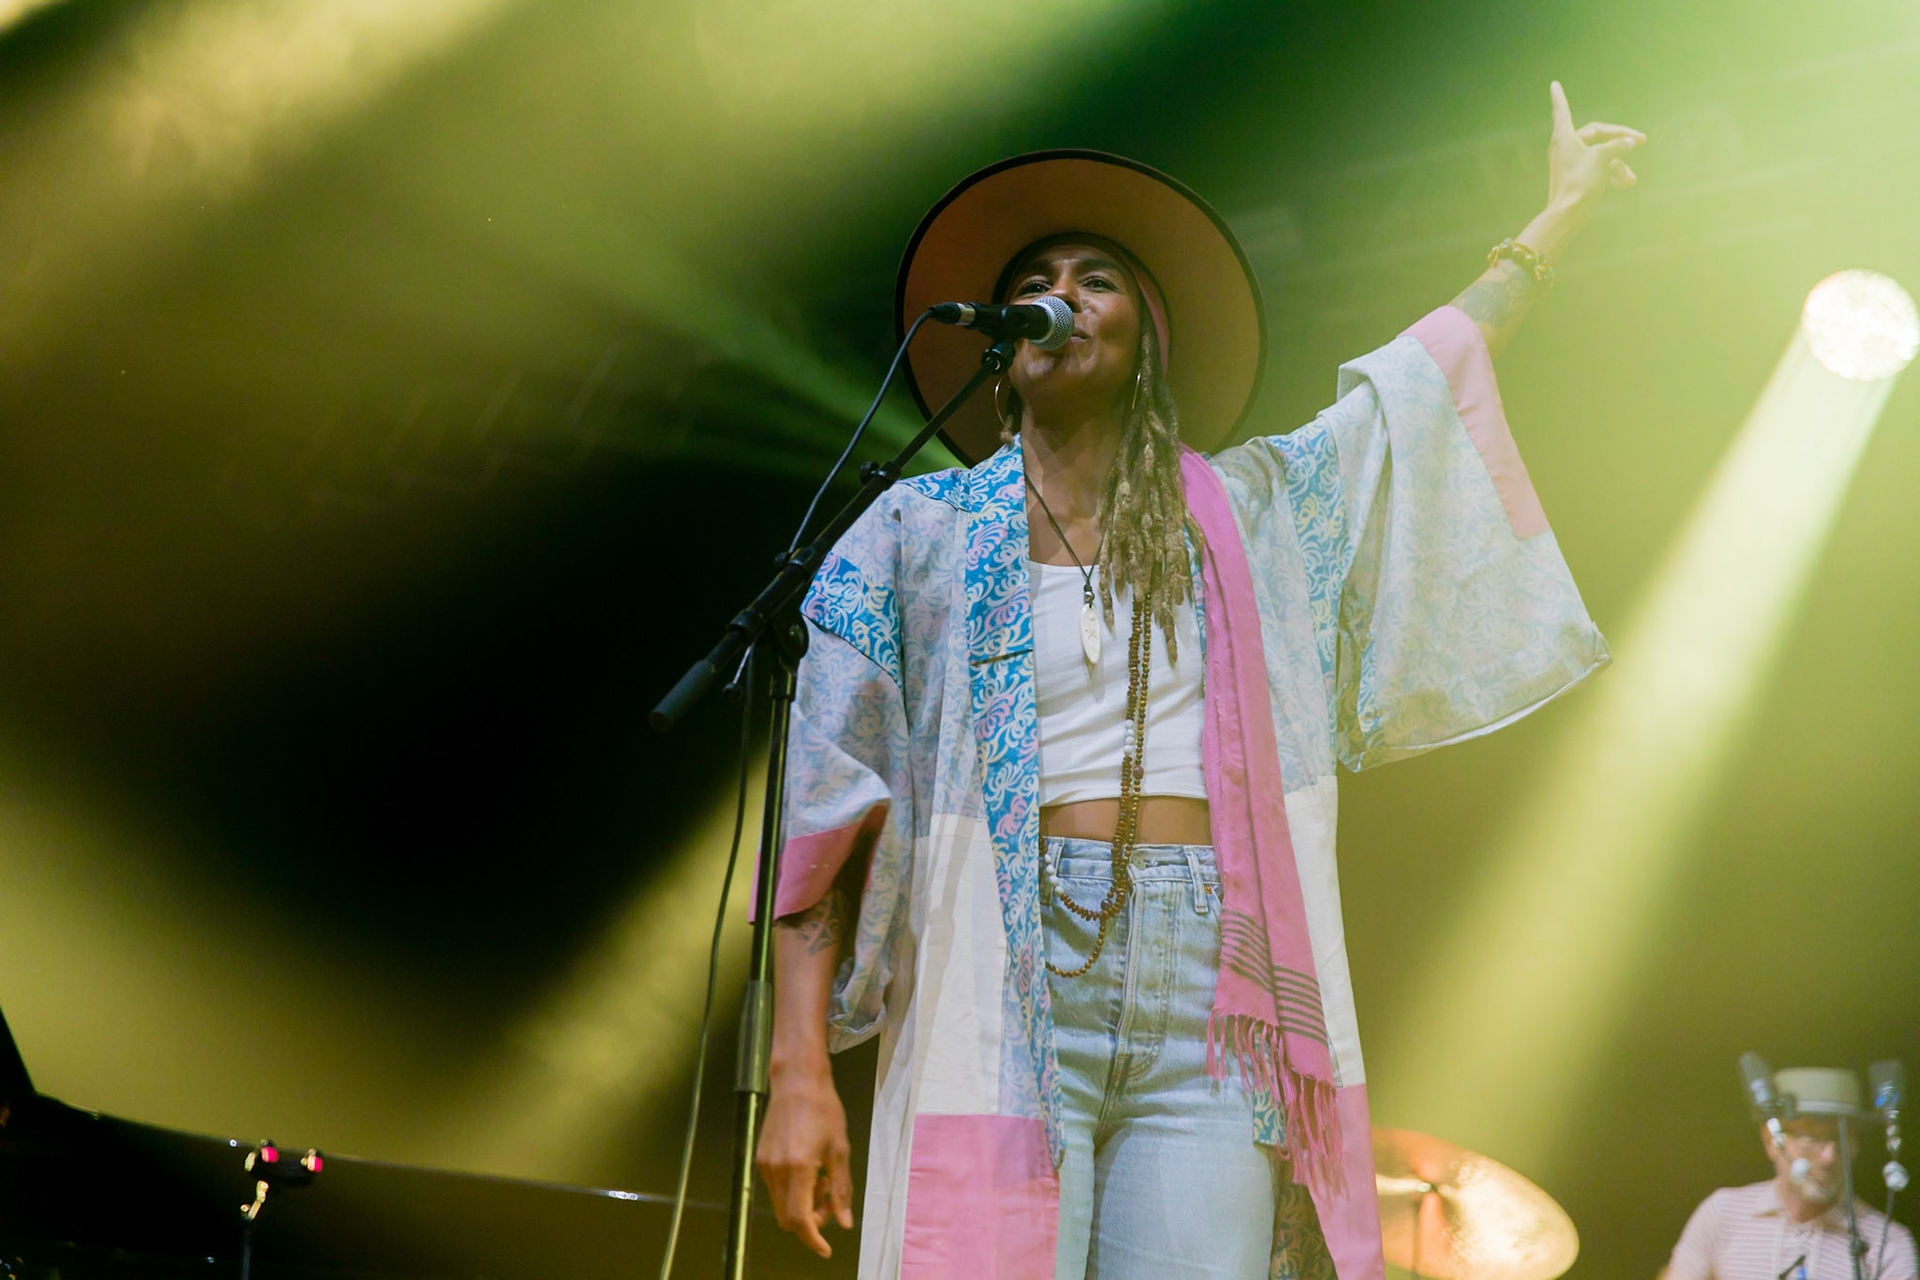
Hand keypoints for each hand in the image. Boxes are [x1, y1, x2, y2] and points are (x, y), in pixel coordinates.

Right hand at [755, 1060, 854, 1257]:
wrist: (797, 1082)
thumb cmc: (824, 1111)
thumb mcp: (840, 1150)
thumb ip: (841, 1189)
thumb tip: (844, 1222)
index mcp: (798, 1169)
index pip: (799, 1220)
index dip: (812, 1239)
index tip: (825, 1249)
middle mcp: (775, 1171)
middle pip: (787, 1219)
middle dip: (810, 1221)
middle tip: (830, 1201)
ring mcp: (765, 1165)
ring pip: (781, 1205)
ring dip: (802, 1205)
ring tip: (822, 1179)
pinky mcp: (761, 1158)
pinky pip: (776, 1189)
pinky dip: (793, 1191)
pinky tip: (809, 1171)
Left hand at [1546, 80, 1644, 220]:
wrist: (1567, 216)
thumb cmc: (1580, 183)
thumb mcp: (1602, 160)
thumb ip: (1617, 146)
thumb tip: (1629, 142)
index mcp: (1564, 137)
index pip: (1562, 110)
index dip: (1559, 97)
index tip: (1553, 84)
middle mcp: (1565, 147)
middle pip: (1596, 134)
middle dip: (1619, 139)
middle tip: (1642, 140)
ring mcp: (1570, 163)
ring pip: (1600, 155)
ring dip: (1618, 164)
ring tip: (1631, 177)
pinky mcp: (1576, 177)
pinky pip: (1597, 169)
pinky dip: (1611, 174)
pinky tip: (1627, 183)